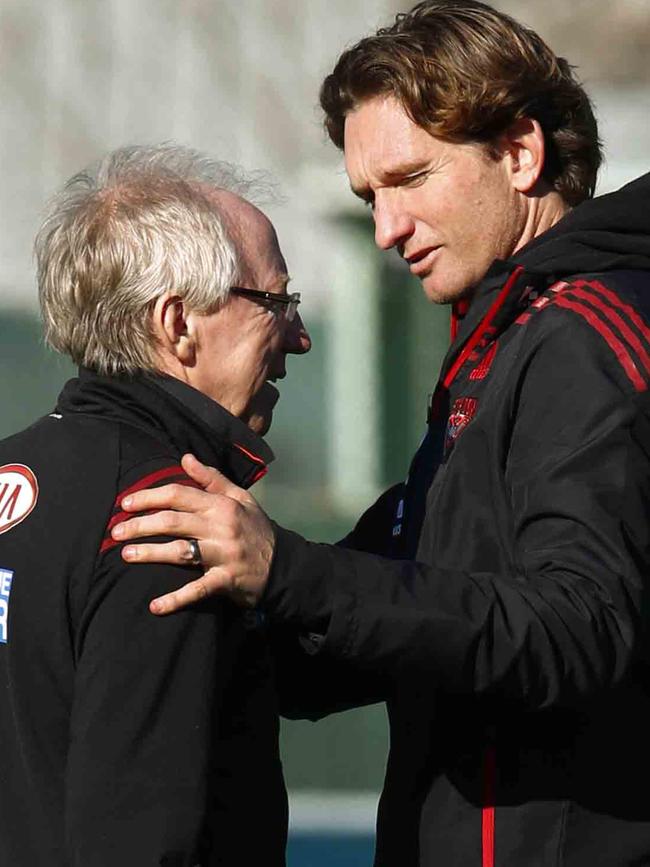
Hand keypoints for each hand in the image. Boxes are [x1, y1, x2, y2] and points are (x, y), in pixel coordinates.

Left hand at [112, 454, 274, 614]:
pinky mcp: (226, 580)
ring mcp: (224, 554)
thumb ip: (212, 478)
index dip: (149, 497)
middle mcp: (221, 526)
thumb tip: (185, 458)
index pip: (179, 494)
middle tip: (115, 532)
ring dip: (150, 554)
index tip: (125, 503)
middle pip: (173, 521)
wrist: (284, 565)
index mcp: (222, 504)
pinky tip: (155, 606)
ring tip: (126, 556)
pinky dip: (176, 599)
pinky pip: (198, 589)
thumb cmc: (257, 529)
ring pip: (180, 551)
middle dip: (140, 526)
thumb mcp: (241, 498)